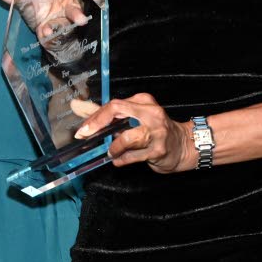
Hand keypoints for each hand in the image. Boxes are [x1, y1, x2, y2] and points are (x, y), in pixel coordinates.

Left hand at [72, 93, 195, 173]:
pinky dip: (121, 159)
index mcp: (143, 101)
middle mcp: (150, 113)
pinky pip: (133, 156)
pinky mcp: (158, 150)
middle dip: (97, 124)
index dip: (96, 116)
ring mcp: (156, 132)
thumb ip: (109, 114)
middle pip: (117, 112)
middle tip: (86, 136)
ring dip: (113, 147)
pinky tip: (118, 160)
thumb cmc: (154, 129)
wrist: (183, 145)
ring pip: (126, 138)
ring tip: (110, 152)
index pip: (114, 105)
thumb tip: (78, 108)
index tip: (83, 128)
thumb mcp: (135, 115)